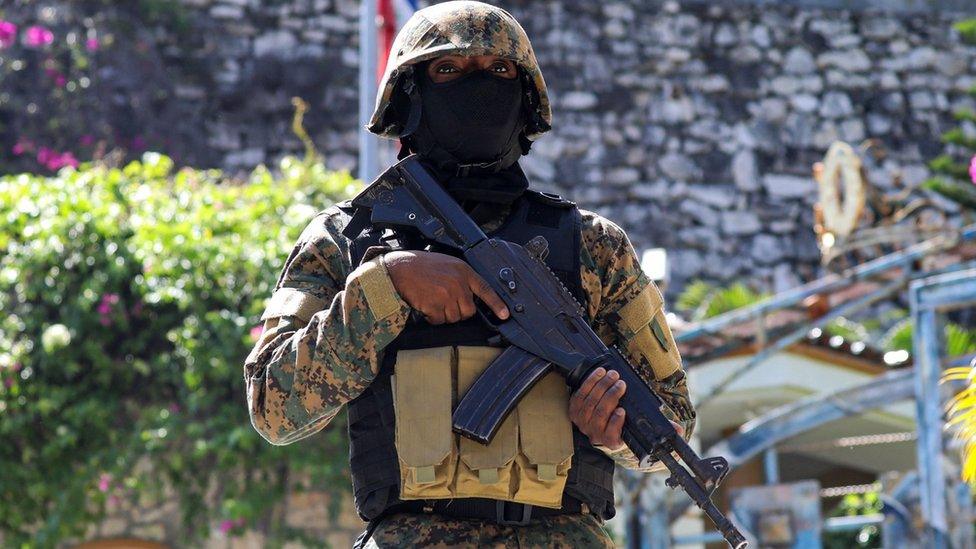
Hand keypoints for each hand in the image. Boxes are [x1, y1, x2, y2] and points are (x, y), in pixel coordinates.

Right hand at [384, 250, 509, 324]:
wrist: (400, 268)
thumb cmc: (421, 266)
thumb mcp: (448, 265)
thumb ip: (461, 278)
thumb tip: (469, 297)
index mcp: (463, 271)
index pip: (485, 289)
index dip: (496, 304)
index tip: (505, 315)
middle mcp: (458, 283)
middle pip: (469, 311)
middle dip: (458, 311)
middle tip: (444, 302)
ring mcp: (447, 295)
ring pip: (454, 318)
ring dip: (444, 315)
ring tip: (433, 300)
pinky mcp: (435, 305)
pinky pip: (439, 320)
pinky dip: (432, 317)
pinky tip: (426, 305)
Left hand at [569, 367, 684, 450]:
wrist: (601, 426)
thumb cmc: (624, 425)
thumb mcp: (641, 429)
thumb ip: (660, 430)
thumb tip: (678, 432)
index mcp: (611, 441)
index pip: (611, 435)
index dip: (615, 423)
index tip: (622, 411)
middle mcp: (594, 434)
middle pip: (599, 414)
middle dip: (610, 396)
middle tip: (620, 383)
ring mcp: (582, 422)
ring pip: (589, 403)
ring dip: (600, 387)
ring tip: (612, 375)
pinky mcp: (574, 410)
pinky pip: (579, 395)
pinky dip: (589, 383)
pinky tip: (599, 373)